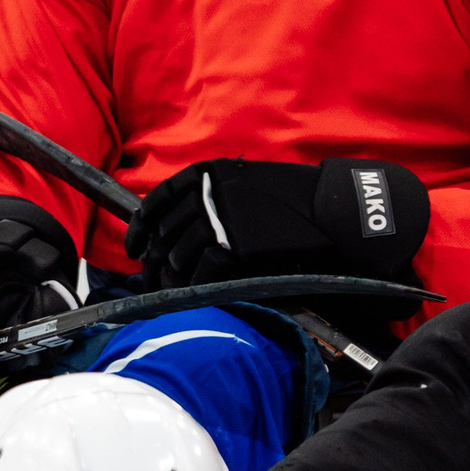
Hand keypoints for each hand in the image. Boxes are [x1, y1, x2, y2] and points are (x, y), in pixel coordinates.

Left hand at [124, 158, 429, 290]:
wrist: (333, 211)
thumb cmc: (294, 200)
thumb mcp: (246, 184)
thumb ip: (211, 197)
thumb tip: (176, 228)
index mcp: (208, 173)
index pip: (155, 202)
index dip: (140, 229)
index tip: (136, 248)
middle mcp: (207, 193)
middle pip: (163, 236)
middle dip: (154, 263)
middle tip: (153, 281)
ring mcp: (219, 220)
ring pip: (178, 258)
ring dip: (173, 281)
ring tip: (174, 295)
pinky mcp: (234, 248)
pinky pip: (201, 276)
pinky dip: (195, 290)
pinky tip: (197, 298)